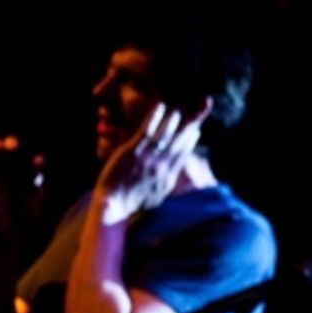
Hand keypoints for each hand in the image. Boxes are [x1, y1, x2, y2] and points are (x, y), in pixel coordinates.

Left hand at [95, 100, 209, 222]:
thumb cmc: (132, 204)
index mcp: (168, 177)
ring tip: (178, 109)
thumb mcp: (155, 198)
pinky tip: (160, 106)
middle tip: (195, 115)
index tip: (196, 131)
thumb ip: (164, 185)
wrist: (115, 206)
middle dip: (189, 127)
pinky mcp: (134, 152)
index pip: (183, 155)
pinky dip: (155, 118)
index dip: (190, 141)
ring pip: (166, 135)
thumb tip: (169, 178)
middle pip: (180, 142)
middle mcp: (162, 166)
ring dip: (174, 120)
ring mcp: (148, 158)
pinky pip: (147, 131)